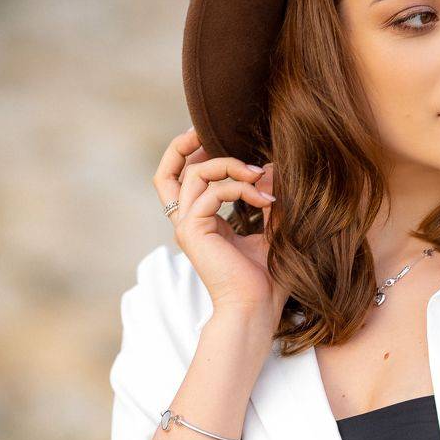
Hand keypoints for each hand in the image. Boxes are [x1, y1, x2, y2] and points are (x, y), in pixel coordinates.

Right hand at [153, 127, 288, 325]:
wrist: (257, 309)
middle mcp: (188, 222)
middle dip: (185, 145)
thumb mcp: (272, 229)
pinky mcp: (192, 232)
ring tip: (260, 175)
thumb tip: (272, 168)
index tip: (221, 138)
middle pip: (167, 173)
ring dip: (229, 166)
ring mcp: (187, 227)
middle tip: (208, 130)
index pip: (184, 180)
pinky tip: (264, 200)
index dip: (195, 154)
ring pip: (194, 175)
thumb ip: (267, 199)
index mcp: (202, 222)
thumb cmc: (266, 279)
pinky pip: (211, 193)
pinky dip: (239, 188)